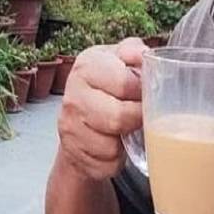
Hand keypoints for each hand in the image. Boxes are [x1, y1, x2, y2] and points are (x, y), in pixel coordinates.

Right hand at [56, 37, 144, 181]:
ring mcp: (69, 127)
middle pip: (119, 117)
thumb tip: (143, 54)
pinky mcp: (74, 154)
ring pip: (113, 144)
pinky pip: (108, 162)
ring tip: (125, 126)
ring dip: (127, 138)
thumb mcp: (118, 60)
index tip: (144, 91)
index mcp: (86, 66)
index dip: (142, 90)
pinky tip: (114, 143)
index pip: (125, 83)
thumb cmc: (107, 86)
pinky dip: (118, 157)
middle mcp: (72, 96)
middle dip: (137, 118)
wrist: (80, 119)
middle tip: (140, 113)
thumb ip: (133, 51)